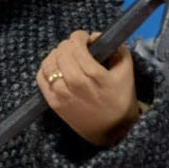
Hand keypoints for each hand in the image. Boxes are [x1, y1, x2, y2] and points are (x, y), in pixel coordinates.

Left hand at [36, 30, 139, 146]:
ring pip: (48, 63)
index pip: (76, 46)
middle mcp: (75, 83)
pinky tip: (56, 68)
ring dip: (56, 55)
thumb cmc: (121, 99)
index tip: (84, 39)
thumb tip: (95, 36)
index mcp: (94, 75)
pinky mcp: (53, 103)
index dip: (79, 37)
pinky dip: (46, 69)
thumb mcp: (127, 71)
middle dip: (69, 45)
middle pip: (62, 52)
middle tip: (76, 48)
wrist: (112, 131)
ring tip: (65, 57)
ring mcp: (61, 94)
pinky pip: (41, 78)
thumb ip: (116, 49)